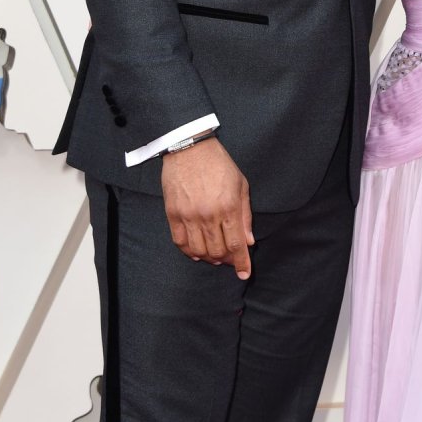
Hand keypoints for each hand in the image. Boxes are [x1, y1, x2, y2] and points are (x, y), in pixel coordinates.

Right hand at [161, 136, 253, 274]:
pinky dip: (189, 252)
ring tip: (215, 257)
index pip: (236, 244)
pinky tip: (196, 252)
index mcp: (228, 207)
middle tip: (230, 260)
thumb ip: (245, 215)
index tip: (244, 274)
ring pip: (199, 251)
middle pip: (218, 251)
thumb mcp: (241, 185)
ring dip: (209, 258)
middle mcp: (208, 214)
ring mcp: (189, 215)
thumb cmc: (219, 164)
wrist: (190, 148)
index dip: (241, 262)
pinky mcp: (173, 214)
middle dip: (227, 261)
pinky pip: (180, 242)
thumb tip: (248, 241)